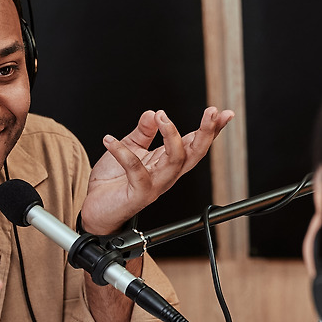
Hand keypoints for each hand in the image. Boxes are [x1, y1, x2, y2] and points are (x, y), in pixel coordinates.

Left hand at [81, 107, 234, 234]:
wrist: (97, 209)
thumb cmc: (114, 181)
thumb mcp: (131, 146)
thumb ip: (143, 130)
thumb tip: (153, 113)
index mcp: (168, 161)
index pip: (194, 143)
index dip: (211, 129)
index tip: (224, 113)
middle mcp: (166, 174)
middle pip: (194, 153)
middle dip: (206, 132)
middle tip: (211, 112)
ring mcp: (155, 185)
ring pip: (175, 161)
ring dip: (171, 136)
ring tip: (161, 116)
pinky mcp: (139, 194)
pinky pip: (136, 170)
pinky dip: (123, 153)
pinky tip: (110, 140)